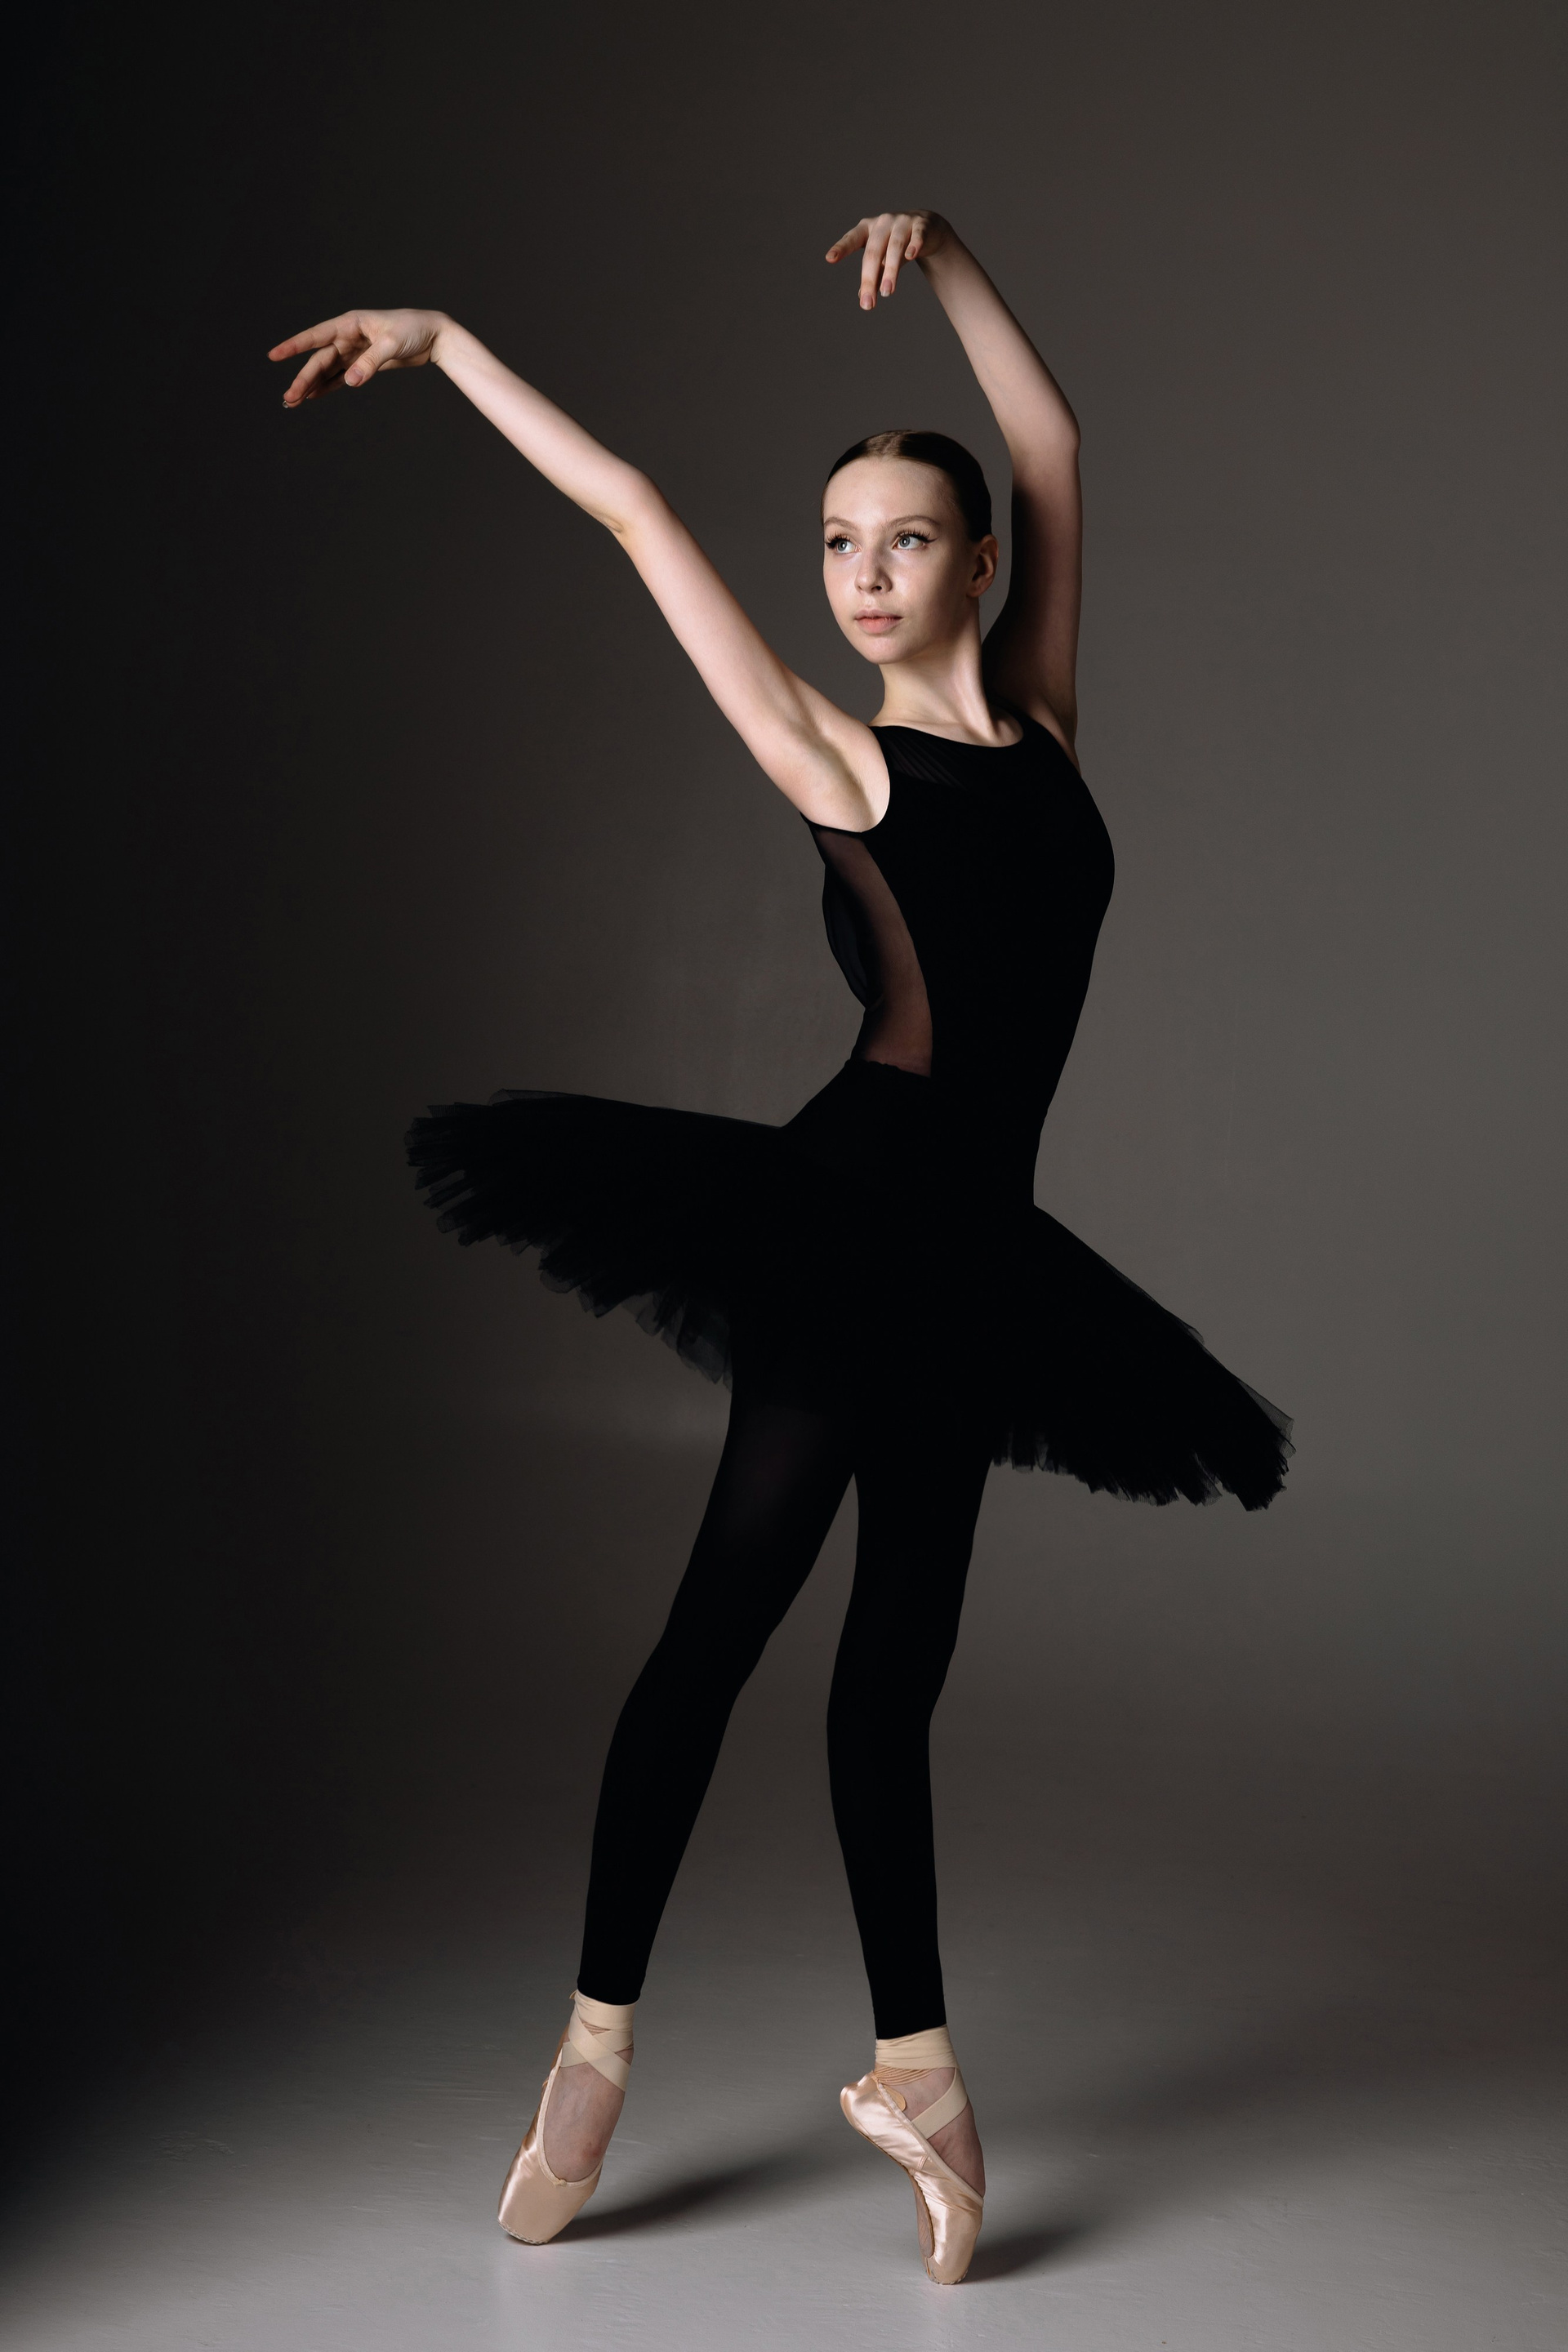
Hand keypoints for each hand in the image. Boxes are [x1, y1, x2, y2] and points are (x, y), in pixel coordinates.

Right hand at [268, 308, 449, 405]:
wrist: (433, 335)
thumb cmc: (413, 331)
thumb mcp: (392, 344)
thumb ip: (370, 362)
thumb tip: (349, 381)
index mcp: (350, 324)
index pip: (316, 336)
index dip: (294, 346)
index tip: (274, 355)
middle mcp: (348, 337)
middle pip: (320, 360)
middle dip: (304, 378)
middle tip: (289, 398)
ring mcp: (354, 351)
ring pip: (327, 370)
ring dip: (312, 385)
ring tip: (294, 401)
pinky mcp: (363, 364)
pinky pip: (340, 377)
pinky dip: (328, 387)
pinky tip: (314, 396)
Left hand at [825, 212, 950, 308]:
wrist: (925, 228)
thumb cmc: (896, 244)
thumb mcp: (882, 257)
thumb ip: (874, 274)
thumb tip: (863, 298)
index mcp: (867, 229)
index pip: (852, 239)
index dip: (841, 248)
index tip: (830, 258)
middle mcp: (883, 223)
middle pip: (873, 252)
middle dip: (869, 278)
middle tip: (868, 304)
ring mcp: (902, 222)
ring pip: (894, 247)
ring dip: (890, 271)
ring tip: (886, 292)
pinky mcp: (921, 225)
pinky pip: (917, 236)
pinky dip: (913, 245)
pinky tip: (910, 256)